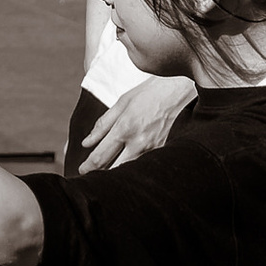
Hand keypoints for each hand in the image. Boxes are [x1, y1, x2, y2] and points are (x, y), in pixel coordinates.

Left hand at [77, 74, 197, 172]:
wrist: (183, 89)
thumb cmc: (152, 92)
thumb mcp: (123, 102)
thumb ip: (103, 124)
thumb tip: (86, 143)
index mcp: (124, 128)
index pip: (100, 157)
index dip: (88, 167)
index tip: (82, 170)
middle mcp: (139, 142)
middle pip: (114, 170)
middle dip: (101, 175)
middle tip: (92, 176)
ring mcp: (154, 149)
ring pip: (130, 170)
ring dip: (118, 172)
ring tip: (109, 169)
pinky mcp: (166, 151)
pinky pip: (146, 165)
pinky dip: (136, 167)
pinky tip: (131, 164)